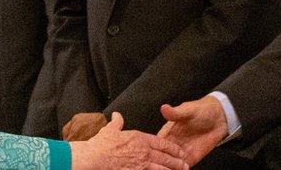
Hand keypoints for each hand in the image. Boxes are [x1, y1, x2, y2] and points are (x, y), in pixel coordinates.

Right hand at [71, 112, 187, 169]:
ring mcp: (142, 164)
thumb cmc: (101, 144)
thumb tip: (117, 115)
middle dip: (176, 160)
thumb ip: (117, 122)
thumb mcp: (110, 129)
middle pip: (165, 156)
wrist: (95, 157)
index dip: (171, 147)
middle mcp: (144, 151)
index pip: (161, 142)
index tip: (178, 151)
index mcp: (140, 138)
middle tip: (185, 164)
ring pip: (162, 168)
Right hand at [159, 95, 227, 165]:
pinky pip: (182, 168)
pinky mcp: (191, 158)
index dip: (153, 150)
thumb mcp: (188, 110)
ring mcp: (181, 152)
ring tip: (171, 169)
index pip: (156, 143)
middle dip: (161, 163)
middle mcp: (172, 143)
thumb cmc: (202, 110)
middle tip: (163, 166)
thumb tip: (164, 108)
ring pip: (171, 164)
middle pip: (162, 156)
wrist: (219, 118)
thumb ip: (175, 113)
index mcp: (168, 131)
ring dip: (170, 168)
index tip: (153, 156)